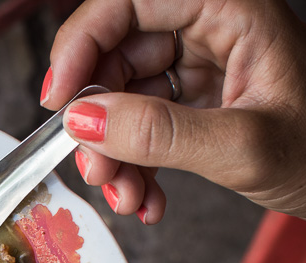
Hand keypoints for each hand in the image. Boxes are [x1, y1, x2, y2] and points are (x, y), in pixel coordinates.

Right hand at [42, 0, 305, 223]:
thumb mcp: (246, 147)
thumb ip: (161, 132)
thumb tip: (82, 118)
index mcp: (231, 9)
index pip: (128, 3)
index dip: (81, 44)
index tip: (58, 99)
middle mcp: (209, 30)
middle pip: (116, 57)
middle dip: (97, 119)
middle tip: (95, 168)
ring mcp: (200, 69)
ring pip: (122, 100)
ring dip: (113, 155)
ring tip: (126, 197)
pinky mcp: (195, 105)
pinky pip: (141, 128)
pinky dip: (134, 167)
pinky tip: (145, 199)